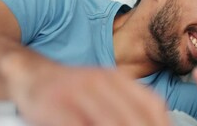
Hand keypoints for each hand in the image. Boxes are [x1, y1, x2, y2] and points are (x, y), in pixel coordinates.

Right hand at [1, 54, 169, 125]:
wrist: (34, 75)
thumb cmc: (76, 90)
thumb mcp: (107, 90)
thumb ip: (129, 105)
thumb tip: (156, 121)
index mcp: (120, 79)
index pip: (152, 104)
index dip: (162, 123)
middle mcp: (103, 82)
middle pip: (133, 117)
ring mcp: (79, 91)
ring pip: (109, 122)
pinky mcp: (55, 105)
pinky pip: (77, 124)